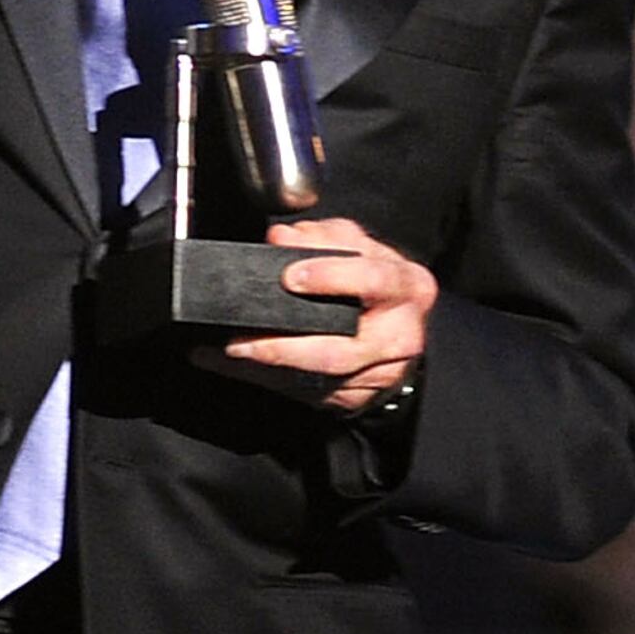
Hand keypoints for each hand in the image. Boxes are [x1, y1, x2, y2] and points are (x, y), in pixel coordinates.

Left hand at [203, 215, 435, 411]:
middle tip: (242, 340)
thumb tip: (283, 238)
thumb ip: (323, 238)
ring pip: (316, 379)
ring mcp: (378, 373)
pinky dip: (262, 377)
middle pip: (340, 352)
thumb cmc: (377, 281)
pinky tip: (228, 363)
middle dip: (284, 348)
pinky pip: (303, 392)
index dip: (331, 278)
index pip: (372, 280)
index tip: (290, 276)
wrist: (398, 330)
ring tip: (230, 352)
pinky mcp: (354, 395)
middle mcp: (399, 335)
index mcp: (406, 287)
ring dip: (266, 368)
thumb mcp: (358, 247)